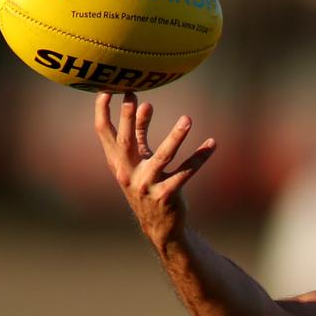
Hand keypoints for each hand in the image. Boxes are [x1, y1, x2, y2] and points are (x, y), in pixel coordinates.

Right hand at [94, 92, 215, 246]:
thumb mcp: (139, 161)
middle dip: (127, 120)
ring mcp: (147, 185)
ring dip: (175, 136)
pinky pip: (186, 172)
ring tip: (188, 119)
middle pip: (126, 142)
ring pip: (162, 156)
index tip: (106, 90)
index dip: (102, 112)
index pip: (104, 133)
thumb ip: (140, 133)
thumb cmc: (148, 184)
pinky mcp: (168, 194)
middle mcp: (128, 173)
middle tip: (133, 97)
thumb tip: (144, 104)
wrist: (159, 225)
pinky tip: (212, 143)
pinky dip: (200, 157)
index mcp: (118, 162)